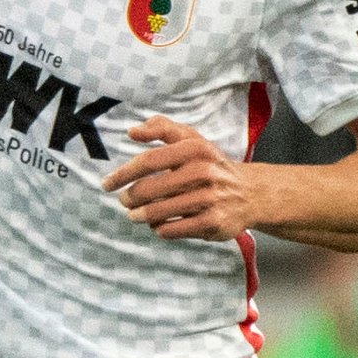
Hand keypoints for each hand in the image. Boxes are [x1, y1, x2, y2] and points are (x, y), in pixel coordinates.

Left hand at [101, 117, 255, 240]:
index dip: (124, 173)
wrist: (249, 193)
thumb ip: (162, 128)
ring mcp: (209, 200)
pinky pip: (172, 229)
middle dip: (130, 197)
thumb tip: (132, 131)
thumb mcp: (191, 139)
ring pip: (159, 212)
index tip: (108, 183)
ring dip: (140, 215)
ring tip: (134, 214)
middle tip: (123, 200)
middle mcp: (204, 173)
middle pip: (150, 189)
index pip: (149, 160)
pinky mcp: (213, 223)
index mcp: (195, 149)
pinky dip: (159, 228)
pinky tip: (157, 224)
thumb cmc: (210, 164)